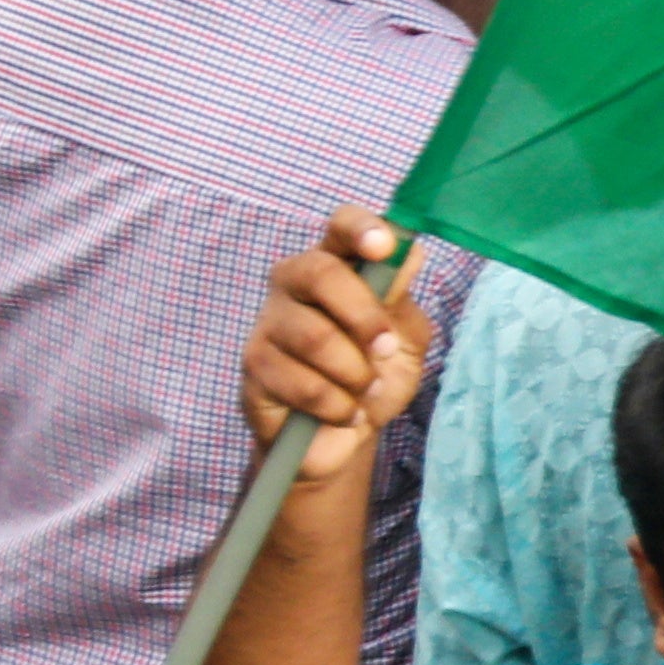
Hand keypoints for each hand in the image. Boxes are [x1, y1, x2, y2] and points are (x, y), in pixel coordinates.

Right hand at [239, 206, 435, 481]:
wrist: (342, 438)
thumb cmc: (373, 375)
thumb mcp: (404, 338)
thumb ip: (402, 298)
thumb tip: (408, 252)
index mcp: (336, 263)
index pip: (340, 226)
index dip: (361, 229)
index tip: (384, 247)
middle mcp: (294, 281)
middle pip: (321, 273)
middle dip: (364, 317)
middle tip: (386, 351)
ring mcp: (269, 322)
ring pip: (314, 337)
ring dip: (355, 373)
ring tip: (366, 391)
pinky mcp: (254, 366)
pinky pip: (302, 383)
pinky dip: (337, 406)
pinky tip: (345, 412)